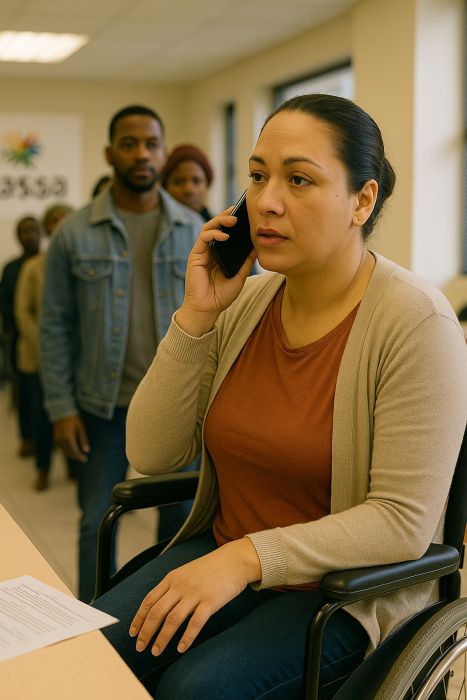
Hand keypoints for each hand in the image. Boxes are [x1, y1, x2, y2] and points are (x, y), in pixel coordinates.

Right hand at [53, 415, 89, 461]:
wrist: (61, 413)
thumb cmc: (73, 420)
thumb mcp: (81, 429)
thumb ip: (83, 440)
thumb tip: (87, 451)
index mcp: (69, 438)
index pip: (74, 451)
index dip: (80, 457)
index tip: (85, 460)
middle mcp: (61, 440)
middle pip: (69, 453)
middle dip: (76, 457)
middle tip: (83, 459)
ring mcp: (57, 440)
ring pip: (65, 451)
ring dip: (72, 454)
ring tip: (79, 455)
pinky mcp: (55, 439)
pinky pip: (62, 448)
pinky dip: (67, 450)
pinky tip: (72, 450)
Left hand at [129, 538, 260, 655]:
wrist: (234, 560)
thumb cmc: (210, 568)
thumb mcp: (186, 572)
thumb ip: (173, 586)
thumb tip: (158, 607)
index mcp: (172, 578)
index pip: (149, 600)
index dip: (139, 618)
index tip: (133, 633)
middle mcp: (181, 585)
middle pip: (157, 612)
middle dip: (146, 632)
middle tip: (140, 647)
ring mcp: (195, 593)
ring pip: (173, 619)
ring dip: (162, 638)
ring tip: (156, 652)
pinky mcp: (211, 601)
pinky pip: (195, 622)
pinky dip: (186, 637)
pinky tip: (180, 648)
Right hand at [175, 210, 256, 336]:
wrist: (208, 310)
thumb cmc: (221, 295)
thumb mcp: (240, 276)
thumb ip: (247, 261)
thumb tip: (258, 247)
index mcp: (220, 254)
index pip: (226, 232)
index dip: (233, 221)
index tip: (245, 213)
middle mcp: (210, 250)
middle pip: (217, 226)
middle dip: (227, 216)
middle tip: (239, 210)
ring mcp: (202, 252)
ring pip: (208, 228)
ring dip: (220, 220)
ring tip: (233, 219)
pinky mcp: (195, 256)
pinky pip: (203, 239)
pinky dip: (213, 234)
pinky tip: (224, 235)